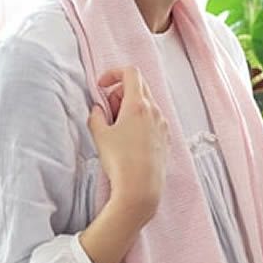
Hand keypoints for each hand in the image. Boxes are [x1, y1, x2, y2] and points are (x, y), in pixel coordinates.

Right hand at [87, 67, 169, 225]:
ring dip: (129, 108)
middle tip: (107, 112)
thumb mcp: (99, 135)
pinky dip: (139, 121)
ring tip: (117, 129)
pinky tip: (129, 140)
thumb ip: (96, 115)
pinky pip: (152, 120)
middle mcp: (155, 111)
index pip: (130, 72)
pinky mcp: (166, 138)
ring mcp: (163, 125)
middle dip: (119, 93)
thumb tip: (99, 109)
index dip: (113, 73)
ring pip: (146, 104)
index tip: (101, 86)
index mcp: (138, 105)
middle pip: (138, 86)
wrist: (140, 189)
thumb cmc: (120, 162)